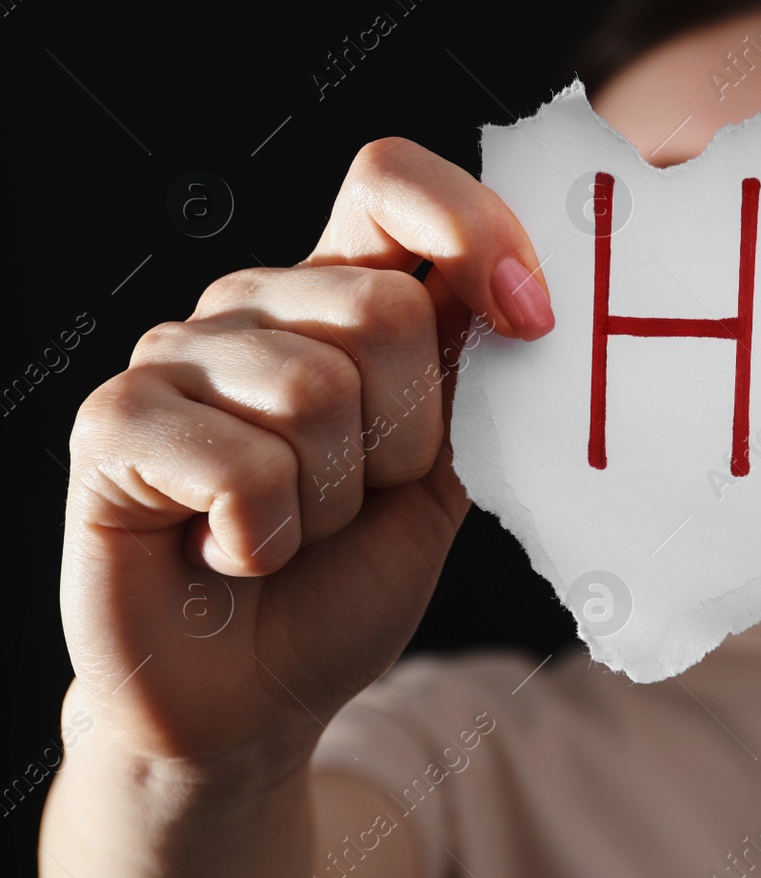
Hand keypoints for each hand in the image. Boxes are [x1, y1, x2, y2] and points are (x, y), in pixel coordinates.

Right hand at [59, 137, 551, 772]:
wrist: (256, 694)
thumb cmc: (347, 576)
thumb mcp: (445, 473)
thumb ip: (475, 380)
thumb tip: (528, 300)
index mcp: (335, 296)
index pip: (392, 182)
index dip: (473, 229)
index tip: (531, 320)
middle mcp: (251, 306)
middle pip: (380, 307)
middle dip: (405, 437)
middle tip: (360, 496)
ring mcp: (172, 358)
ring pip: (314, 391)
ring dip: (333, 501)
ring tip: (293, 530)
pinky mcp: (112, 427)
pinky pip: (241, 464)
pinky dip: (265, 539)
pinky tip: (233, 554)